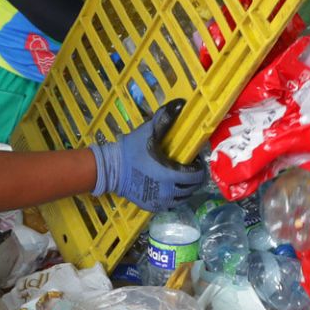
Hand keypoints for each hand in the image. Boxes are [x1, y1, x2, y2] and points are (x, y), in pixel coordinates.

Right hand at [89, 98, 206, 209]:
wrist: (111, 169)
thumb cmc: (131, 151)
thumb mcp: (149, 132)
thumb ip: (165, 119)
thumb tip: (180, 103)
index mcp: (171, 175)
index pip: (196, 176)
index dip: (198, 168)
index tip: (192, 160)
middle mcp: (169, 192)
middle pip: (192, 188)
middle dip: (193, 178)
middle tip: (186, 168)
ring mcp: (161, 201)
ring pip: (182, 198)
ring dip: (184, 188)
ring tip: (178, 177)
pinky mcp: (152, 206)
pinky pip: (170, 204)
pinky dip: (173, 196)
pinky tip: (168, 186)